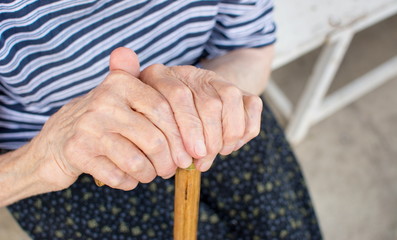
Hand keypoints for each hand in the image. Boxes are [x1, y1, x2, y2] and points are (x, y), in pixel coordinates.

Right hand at [30, 48, 191, 190]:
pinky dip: (129, 182)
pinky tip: (129, 178)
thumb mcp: (116, 93)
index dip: (182, 135)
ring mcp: (88, 128)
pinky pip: (118, 176)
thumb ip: (131, 74)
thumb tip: (125, 51)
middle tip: (172, 168)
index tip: (189, 152)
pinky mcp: (78, 152)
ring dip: (149, 174)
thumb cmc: (101, 118)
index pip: (164, 110)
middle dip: (169, 161)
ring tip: (151, 173)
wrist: (57, 141)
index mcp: (119, 83)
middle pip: (155, 140)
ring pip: (137, 162)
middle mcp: (103, 101)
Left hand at [140, 64, 262, 171]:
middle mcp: (188, 73)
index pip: (178, 95)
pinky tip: (230, 144)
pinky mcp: (238, 88)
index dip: (188, 128)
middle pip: (209, 102)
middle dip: (210, 139)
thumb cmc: (162, 120)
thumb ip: (160, 136)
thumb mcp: (151, 124)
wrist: (186, 97)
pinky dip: (245, 129)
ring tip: (219, 152)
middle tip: (202, 161)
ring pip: (231, 99)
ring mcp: (215, 78)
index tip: (190, 157)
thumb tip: (178, 166)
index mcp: (160, 76)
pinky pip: (252, 105)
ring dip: (228, 134)